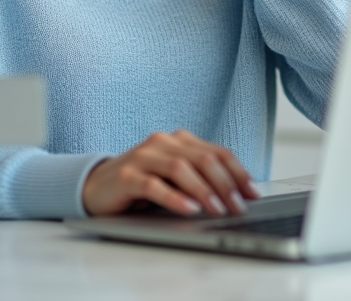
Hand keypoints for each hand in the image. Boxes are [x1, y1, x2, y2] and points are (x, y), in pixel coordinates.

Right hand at [82, 130, 260, 217]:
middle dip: (225, 184)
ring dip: (204, 191)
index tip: (253, 194)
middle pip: (202, 159)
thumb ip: (200, 180)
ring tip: (218, 210)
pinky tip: (189, 209)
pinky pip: (154, 185)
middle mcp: (163, 143)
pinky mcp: (126, 175)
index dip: (238, 172)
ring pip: (181, 169)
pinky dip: (174, 197)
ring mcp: (143, 157)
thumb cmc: (143, 185)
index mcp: (179, 141)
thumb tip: (237, 197)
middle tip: (238, 207)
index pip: (217, 152)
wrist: (97, 187)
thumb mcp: (175, 180)